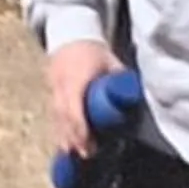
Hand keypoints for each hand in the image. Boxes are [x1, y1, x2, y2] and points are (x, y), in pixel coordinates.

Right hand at [46, 38, 123, 159]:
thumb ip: (121, 81)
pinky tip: (63, 143)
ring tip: (71, 154)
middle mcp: (62, 82)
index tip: (90, 143)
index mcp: (78, 76)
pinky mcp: (51, 88)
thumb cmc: (95, 51)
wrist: (70, 32)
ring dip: (63, 135)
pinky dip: (57, 128)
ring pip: (56, 114)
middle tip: (85, 154)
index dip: (81, 126)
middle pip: (64, 114)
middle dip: (73, 136)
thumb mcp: (111, 62)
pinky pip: (53, 111)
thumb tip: (137, 101)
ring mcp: (54, 85)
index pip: (75, 105)